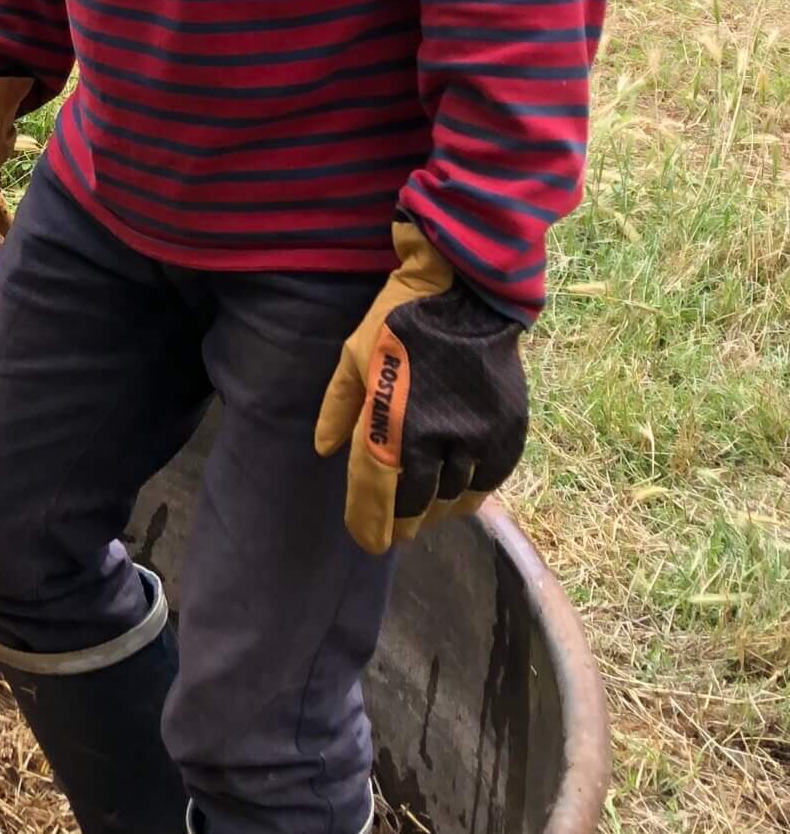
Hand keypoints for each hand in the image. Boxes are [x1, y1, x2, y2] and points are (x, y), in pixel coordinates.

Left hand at [314, 218, 528, 554]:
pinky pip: (491, 479)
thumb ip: (338, 407)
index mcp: (392, 422)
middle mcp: (437, 439)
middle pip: (418, 502)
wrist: (466, 290)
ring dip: (438, 511)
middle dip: (405, 521)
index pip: (376, 491)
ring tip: (427, 515)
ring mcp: (476, 436)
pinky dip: (475, 493)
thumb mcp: (353, 356)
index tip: (369, 542)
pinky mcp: (508, 430)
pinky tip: (461, 496)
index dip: (370, 522)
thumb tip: (324, 450)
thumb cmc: (399, 320)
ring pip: (456, 497)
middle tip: (398, 531)